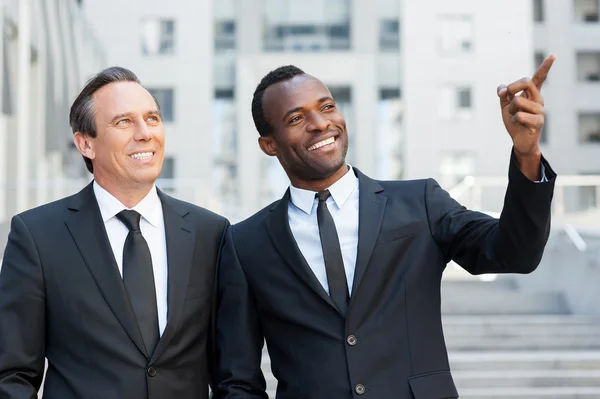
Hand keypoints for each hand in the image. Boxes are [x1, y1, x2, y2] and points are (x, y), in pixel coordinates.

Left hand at [497, 54, 555, 178]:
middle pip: (526, 82)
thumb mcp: (505, 106)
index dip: (546, 66)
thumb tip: (502, 89)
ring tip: (515, 117)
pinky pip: (519, 115)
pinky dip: (513, 120)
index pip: (539, 77)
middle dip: (511, 87)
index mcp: (532, 94)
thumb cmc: (514, 121)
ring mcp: (540, 110)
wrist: (519, 140)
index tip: (553, 55)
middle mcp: (539, 99)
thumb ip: (503, 94)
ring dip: (510, 110)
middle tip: (505, 95)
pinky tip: (519, 124)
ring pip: (518, 101)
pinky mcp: (538, 122)